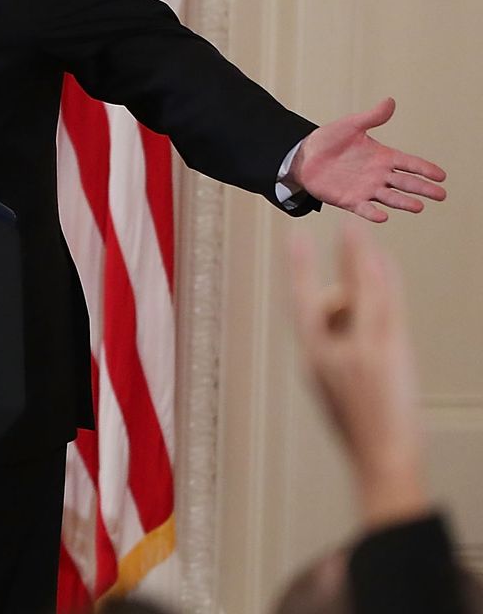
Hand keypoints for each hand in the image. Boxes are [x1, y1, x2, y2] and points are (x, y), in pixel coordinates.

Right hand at [289, 226, 428, 527]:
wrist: (382, 457)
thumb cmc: (358, 424)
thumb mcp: (330, 383)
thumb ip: (332, 343)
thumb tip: (340, 307)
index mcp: (313, 356)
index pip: (301, 301)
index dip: (298, 268)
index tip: (294, 238)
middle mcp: (332, 349)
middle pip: (337, 292)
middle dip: (343, 257)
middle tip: (346, 223)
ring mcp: (361, 350)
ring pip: (363, 295)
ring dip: (364, 261)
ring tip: (363, 232)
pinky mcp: (387, 354)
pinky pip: (386, 308)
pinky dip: (386, 282)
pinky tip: (386, 263)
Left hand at [290, 98, 446, 222]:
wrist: (304, 156)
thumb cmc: (329, 140)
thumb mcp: (351, 125)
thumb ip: (372, 117)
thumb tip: (390, 101)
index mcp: (383, 157)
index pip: (409, 163)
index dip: (425, 169)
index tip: (441, 175)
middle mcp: (378, 175)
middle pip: (405, 182)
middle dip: (423, 188)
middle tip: (441, 194)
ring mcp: (366, 188)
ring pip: (390, 197)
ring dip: (404, 202)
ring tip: (418, 207)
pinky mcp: (350, 200)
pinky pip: (364, 208)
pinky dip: (374, 213)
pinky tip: (384, 216)